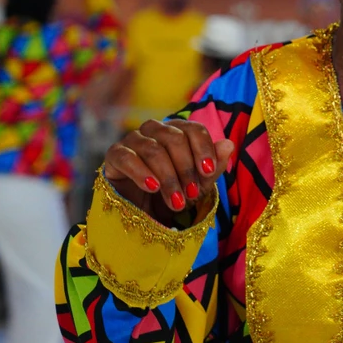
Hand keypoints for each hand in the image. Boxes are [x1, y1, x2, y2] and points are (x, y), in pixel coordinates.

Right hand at [104, 119, 235, 225]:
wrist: (146, 213)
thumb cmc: (176, 192)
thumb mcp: (199, 183)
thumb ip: (214, 165)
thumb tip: (228, 144)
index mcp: (178, 130)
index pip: (194, 129)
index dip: (203, 149)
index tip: (208, 171)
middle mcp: (155, 129)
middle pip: (174, 138)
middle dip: (186, 169)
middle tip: (192, 194)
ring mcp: (133, 139)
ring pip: (153, 149)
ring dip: (168, 177)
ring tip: (177, 202)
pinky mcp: (115, 154)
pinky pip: (127, 157)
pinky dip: (142, 173)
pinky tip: (152, 188)